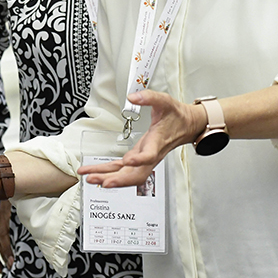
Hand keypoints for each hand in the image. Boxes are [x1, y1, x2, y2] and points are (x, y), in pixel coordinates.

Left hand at [78, 90, 204, 188]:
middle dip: (116, 179)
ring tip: (89, 178)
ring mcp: (144, 158)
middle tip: (97, 180)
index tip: (127, 161)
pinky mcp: (139, 157)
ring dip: (108, 178)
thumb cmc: (177, 116)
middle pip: (135, 174)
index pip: (149, 155)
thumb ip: (149, 97)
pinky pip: (123, 169)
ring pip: (127, 174)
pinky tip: (96, 174)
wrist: (188, 126)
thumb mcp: (165, 101)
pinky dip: (109, 173)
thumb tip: (133, 97)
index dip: (139, 159)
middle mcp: (151, 154)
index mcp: (157, 142)